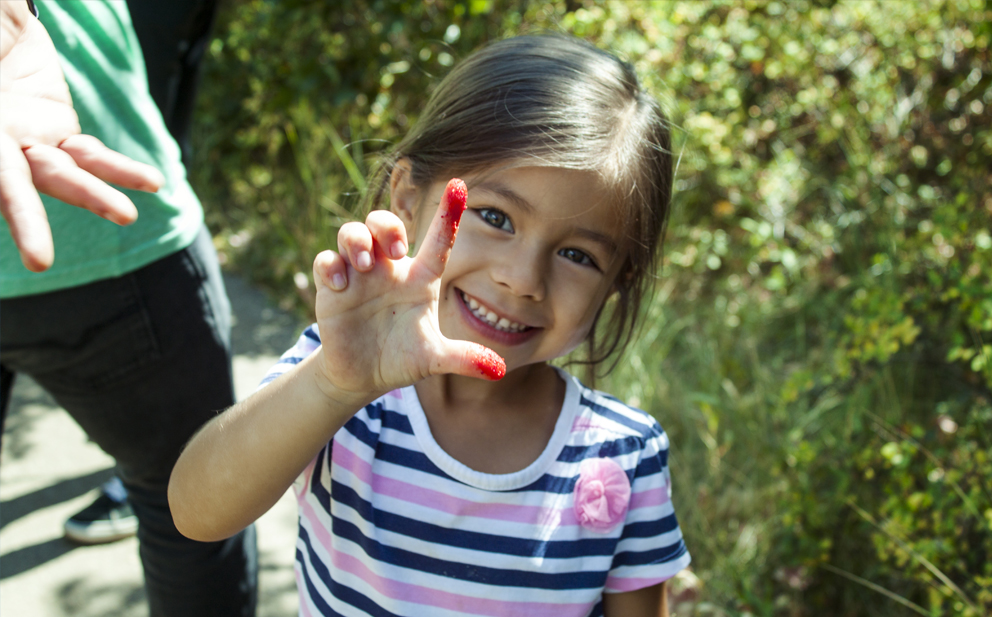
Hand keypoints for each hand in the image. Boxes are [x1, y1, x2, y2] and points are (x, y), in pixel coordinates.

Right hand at [0, 2, 164, 271]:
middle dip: (27, 224)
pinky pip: (93, 155)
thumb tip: (20, 139)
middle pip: (11, 189)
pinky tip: (153, 184)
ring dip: (93, 198)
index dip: (5, 206)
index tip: (30, 254)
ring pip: (61, 177)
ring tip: (126, 216)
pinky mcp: (62, 131)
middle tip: (40, 262)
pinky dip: (123, 170)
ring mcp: (29, 141)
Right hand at [312, 178, 504, 398]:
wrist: (363, 374)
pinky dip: (331, 265)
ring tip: (365, 265)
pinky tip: (340, 285)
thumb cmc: (402, 357)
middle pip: (384, 224)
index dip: (448, 214)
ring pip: (352, 233)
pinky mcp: (332, 288)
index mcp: (420, 279)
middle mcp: (389, 269)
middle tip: (395, 251)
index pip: (437, 241)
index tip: (460, 186)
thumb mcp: (434, 358)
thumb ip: (463, 358)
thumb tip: (499, 369)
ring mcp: (359, 275)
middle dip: (387, 226)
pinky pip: (326, 260)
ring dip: (357, 240)